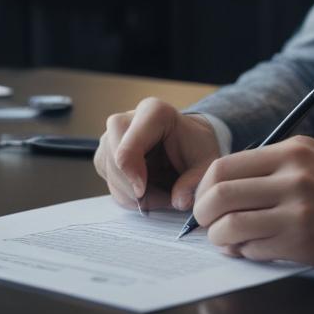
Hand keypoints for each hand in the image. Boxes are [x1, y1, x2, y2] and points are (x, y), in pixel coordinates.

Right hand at [94, 97, 220, 211]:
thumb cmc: (196, 148)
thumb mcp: (206, 164)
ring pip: (108, 171)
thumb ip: (194, 183)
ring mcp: (113, 134)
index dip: (133, 174)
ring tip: (157, 194)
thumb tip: (178, 201)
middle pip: (113, 158)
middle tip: (154, 198)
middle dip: (131, 186)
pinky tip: (145, 191)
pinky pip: (107, 177)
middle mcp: (128, 118)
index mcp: (154, 113)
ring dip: (129, 192)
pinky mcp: (106, 151)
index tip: (143, 192)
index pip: (128, 147)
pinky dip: (124, 193)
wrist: (190, 142)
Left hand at [192, 134, 313, 273]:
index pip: (224, 165)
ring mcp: (296, 210)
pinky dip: (244, 253)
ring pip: (230, 225)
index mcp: (292, 152)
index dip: (203, 187)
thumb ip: (272, 168)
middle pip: (219, 194)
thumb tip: (223, 186)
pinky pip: (253, 249)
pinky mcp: (302, 241)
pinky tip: (253, 250)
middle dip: (202, 214)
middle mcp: (292, 177)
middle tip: (207, 223)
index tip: (204, 200)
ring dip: (220, 238)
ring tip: (229, 241)